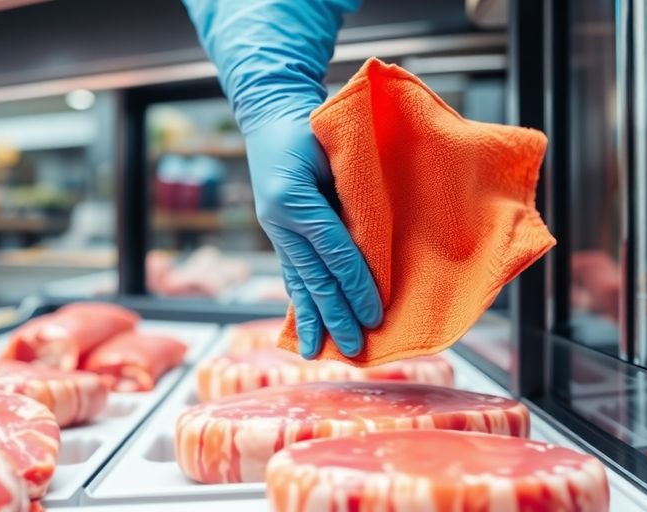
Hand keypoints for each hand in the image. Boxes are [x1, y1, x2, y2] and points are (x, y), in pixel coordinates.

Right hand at [246, 117, 382, 357]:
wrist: (271, 117)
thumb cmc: (312, 126)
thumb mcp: (333, 147)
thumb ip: (351, 189)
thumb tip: (374, 235)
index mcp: (292, 197)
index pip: (332, 248)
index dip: (356, 280)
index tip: (375, 310)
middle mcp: (278, 220)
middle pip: (313, 275)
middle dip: (336, 314)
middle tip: (355, 347)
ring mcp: (275, 230)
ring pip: (298, 281)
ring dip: (313, 319)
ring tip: (319, 353)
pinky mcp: (279, 236)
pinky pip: (292, 275)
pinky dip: (300, 304)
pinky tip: (305, 329)